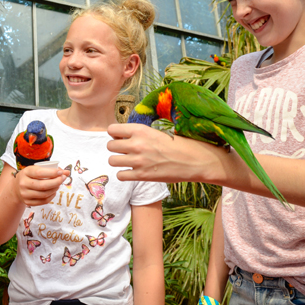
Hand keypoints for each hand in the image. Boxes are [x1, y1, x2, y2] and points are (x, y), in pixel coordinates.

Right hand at [12, 165, 67, 205]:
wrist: (16, 188)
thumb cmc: (30, 176)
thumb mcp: (36, 169)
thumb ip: (51, 170)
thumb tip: (67, 172)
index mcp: (25, 172)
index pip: (39, 173)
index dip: (52, 173)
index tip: (61, 172)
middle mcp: (23, 183)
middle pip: (43, 185)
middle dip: (56, 182)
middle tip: (63, 178)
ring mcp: (25, 194)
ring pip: (45, 194)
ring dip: (55, 189)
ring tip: (59, 184)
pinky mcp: (28, 202)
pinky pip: (44, 201)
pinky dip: (51, 196)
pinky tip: (54, 191)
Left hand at [107, 123, 222, 183]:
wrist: (195, 160)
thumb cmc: (178, 145)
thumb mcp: (157, 132)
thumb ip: (139, 134)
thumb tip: (122, 136)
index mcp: (140, 130)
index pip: (112, 129)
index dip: (114, 134)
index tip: (121, 138)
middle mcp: (137, 144)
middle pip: (109, 146)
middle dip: (116, 148)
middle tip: (125, 151)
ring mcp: (138, 160)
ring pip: (111, 160)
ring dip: (118, 161)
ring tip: (128, 161)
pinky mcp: (142, 175)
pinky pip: (120, 175)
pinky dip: (124, 174)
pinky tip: (132, 172)